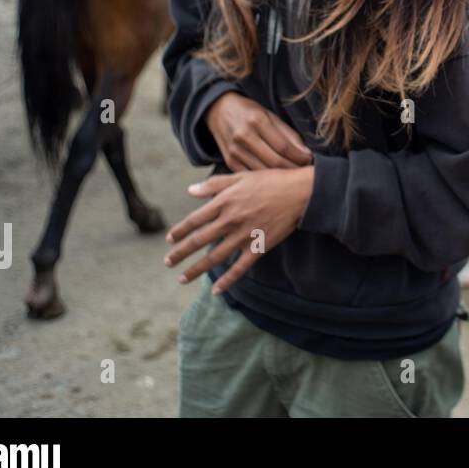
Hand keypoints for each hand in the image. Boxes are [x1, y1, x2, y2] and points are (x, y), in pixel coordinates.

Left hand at [164, 167, 313, 293]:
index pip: (194, 220)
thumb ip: (214, 185)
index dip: (179, 232)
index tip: (169, 240)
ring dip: (196, 270)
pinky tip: (215, 290)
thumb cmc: (271, 180)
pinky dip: (227, 280)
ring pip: (214, 257)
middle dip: (180, 253)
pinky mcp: (259, 247)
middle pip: (199, 241)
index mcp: (224, 202)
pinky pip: (239, 268)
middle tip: (168, 262)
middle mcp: (230, 220)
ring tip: (182, 279)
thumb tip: (190, 190)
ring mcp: (244, 236)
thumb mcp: (241, 176)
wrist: (300, 193)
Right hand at [205, 91, 311, 170]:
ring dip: (281, 176)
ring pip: (264, 172)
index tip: (310, 159)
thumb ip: (288, 134)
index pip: (283, 146)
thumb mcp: (270, 115)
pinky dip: (266, 179)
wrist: (218, 111)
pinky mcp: (229, 162)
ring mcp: (235, 151)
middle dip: (293, 168)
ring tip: (294, 174)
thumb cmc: (249, 113)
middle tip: (305, 170)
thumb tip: (305, 152)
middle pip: (274, 162)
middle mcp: (244, 137)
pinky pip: (252, 176)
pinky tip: (276, 178)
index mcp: (257, 121)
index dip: (299, 156)